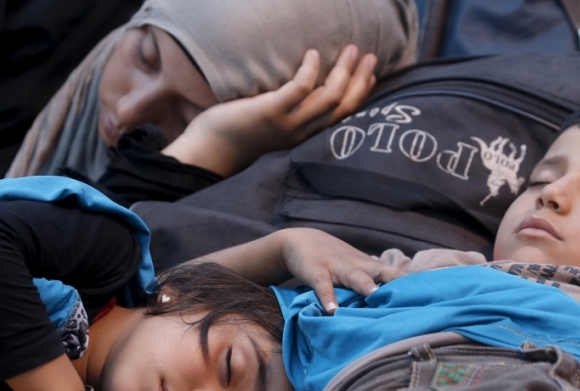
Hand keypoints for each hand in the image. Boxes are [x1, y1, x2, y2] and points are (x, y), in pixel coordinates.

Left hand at [163, 45, 376, 176]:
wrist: (209, 151)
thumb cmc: (236, 134)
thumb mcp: (272, 124)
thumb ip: (289, 110)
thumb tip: (302, 86)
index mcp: (304, 136)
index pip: (342, 116)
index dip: (360, 94)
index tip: (370, 74)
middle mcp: (301, 133)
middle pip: (342, 106)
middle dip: (360, 80)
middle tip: (369, 56)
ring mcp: (287, 124)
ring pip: (328, 98)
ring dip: (343, 72)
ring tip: (349, 50)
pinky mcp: (270, 113)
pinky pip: (299, 89)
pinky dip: (310, 71)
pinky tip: (312, 55)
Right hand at [278, 229, 405, 312]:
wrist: (301, 240)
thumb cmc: (334, 259)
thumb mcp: (355, 266)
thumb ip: (373, 280)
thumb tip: (397, 299)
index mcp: (368, 265)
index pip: (394, 272)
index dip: (411, 280)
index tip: (433, 290)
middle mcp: (356, 265)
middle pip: (380, 271)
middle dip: (396, 280)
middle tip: (414, 293)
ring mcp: (336, 267)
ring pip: (354, 276)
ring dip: (365, 285)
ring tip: (375, 296)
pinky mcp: (316, 272)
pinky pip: (323, 286)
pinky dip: (327, 298)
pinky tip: (331, 311)